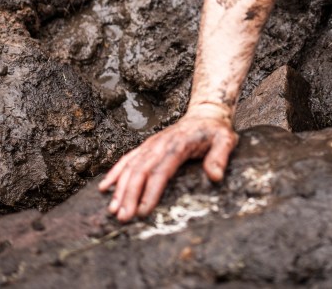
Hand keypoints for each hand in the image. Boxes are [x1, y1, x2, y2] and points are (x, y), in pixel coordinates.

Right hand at [98, 104, 237, 221]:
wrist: (205, 114)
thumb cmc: (215, 131)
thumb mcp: (226, 140)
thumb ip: (220, 157)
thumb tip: (215, 176)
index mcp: (178, 145)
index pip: (161, 171)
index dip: (150, 192)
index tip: (143, 211)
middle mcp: (160, 144)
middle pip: (140, 171)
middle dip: (129, 195)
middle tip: (123, 218)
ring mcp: (151, 144)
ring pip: (130, 167)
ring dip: (120, 189)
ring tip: (113, 210)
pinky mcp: (147, 146)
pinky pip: (127, 159)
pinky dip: (115, 173)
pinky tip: (105, 188)